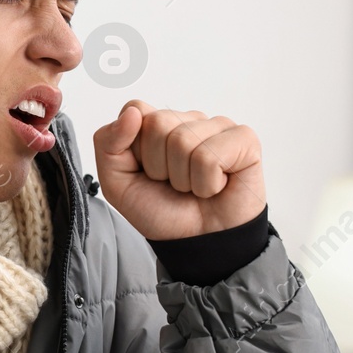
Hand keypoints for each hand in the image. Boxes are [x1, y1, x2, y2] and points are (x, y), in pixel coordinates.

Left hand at [91, 100, 265, 239]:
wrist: (197, 244)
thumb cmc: (162, 210)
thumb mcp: (117, 183)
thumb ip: (107, 143)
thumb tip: (132, 112)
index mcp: (159, 123)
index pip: (135, 109)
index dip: (136, 150)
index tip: (148, 172)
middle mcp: (189, 119)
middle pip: (157, 123)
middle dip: (159, 166)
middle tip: (174, 184)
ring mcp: (218, 126)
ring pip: (183, 141)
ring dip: (184, 179)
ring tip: (195, 188)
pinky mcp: (244, 140)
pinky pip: (210, 157)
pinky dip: (207, 184)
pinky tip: (216, 188)